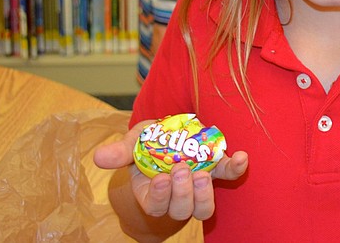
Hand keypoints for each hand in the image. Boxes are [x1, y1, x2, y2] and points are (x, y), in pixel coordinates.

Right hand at [94, 120, 248, 220]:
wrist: (171, 129)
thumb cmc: (148, 140)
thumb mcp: (133, 141)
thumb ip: (121, 151)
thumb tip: (98, 157)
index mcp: (152, 191)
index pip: (155, 206)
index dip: (160, 197)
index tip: (161, 179)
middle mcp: (177, 194)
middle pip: (181, 211)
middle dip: (183, 194)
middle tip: (182, 170)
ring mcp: (199, 184)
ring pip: (204, 208)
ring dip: (204, 194)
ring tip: (202, 173)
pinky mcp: (217, 169)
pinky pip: (229, 175)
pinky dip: (236, 168)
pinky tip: (241, 157)